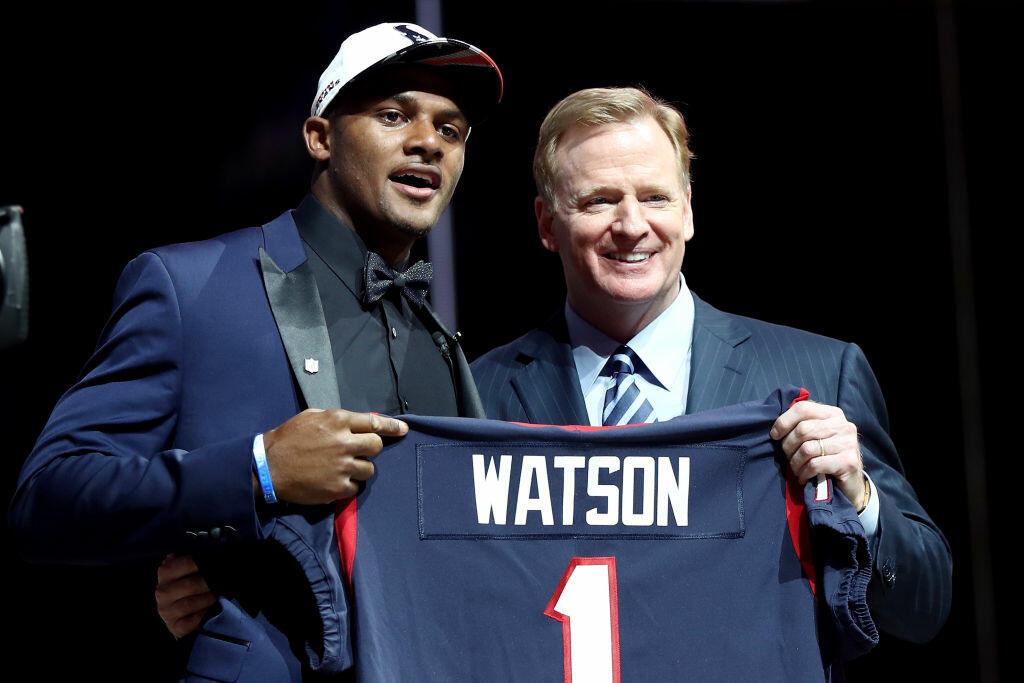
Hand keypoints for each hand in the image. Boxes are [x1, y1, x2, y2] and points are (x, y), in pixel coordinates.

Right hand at [155, 554, 214, 638]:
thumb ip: (190, 559)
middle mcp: (162, 591)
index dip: (202, 563)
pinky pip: (189, 623)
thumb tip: (205, 549)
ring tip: (218, 596)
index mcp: (166, 573)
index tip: (217, 563)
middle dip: (209, 583)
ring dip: (208, 599)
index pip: (183, 563)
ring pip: (190, 603)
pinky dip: (201, 617)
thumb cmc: (188, 587)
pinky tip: (210, 612)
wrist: (182, 614)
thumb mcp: (187, 570)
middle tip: (222, 581)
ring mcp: (166, 610)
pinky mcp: (173, 626)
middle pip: (190, 585)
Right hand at [261, 409, 407, 504]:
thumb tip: (358, 421)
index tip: (403, 430)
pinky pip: (356, 487)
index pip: (374, 422)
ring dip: (360, 469)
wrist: (267, 467)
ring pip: (369, 469)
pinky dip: (348, 485)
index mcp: (338, 421)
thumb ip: (336, 418)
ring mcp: (342, 467)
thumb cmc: (287, 438)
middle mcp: (344, 442)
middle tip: (360, 452)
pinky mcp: (338, 488)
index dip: (392, 426)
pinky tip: (334, 481)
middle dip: (371, 449)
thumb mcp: (311, 416)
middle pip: (376, 447)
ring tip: (342, 468)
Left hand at [770, 400, 866, 509]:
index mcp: (833, 414)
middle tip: (788, 457)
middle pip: (802, 429)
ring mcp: (848, 443)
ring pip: (807, 449)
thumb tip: (776, 428)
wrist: (850, 483)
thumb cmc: (826, 457)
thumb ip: (802, 425)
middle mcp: (843, 425)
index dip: (784, 422)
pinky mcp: (848, 461)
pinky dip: (804, 473)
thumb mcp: (816, 437)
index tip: (774, 435)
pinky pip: (815, 465)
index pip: (803, 408)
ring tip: (795, 469)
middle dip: (788, 446)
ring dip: (795, 463)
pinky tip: (803, 477)